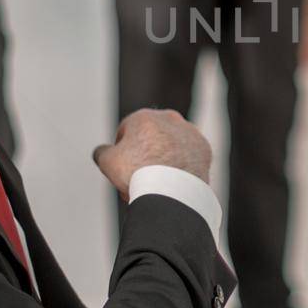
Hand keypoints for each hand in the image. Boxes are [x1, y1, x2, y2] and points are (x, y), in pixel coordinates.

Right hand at [92, 109, 212, 193]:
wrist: (172, 190)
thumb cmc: (136, 174)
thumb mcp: (107, 161)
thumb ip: (102, 152)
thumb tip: (102, 151)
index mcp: (144, 116)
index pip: (127, 132)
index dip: (122, 153)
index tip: (123, 171)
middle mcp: (169, 118)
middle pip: (150, 140)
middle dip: (143, 157)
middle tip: (139, 182)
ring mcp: (189, 132)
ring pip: (171, 148)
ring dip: (164, 162)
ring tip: (156, 186)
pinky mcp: (204, 149)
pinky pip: (188, 158)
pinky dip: (182, 167)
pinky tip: (174, 184)